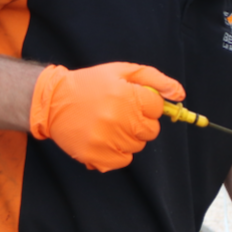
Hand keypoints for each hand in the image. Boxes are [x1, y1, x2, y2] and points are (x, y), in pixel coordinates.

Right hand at [29, 62, 184, 171]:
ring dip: (129, 137)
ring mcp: (107, 139)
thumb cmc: (89, 84)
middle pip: (151, 130)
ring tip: (109, 124)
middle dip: (141, 122)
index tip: (132, 101)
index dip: (147, 104)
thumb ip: (155, 79)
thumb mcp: (122, 71)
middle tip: (121, 113)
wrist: (52, 101)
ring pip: (138, 146)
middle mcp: (119, 118)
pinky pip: (124, 160)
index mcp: (127, 95)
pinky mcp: (96, 156)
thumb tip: (180, 94)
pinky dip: (118, 153)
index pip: (158, 107)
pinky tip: (104, 138)